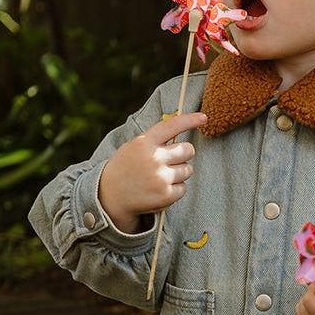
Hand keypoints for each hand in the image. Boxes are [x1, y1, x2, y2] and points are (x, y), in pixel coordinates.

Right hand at [98, 112, 206, 233]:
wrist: (110, 196)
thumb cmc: (126, 168)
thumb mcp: (134, 147)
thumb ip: (154, 139)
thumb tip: (180, 128)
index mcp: (144, 142)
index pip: (172, 125)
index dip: (190, 120)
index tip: (203, 118)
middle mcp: (154, 158)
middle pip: (188, 149)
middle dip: (183, 154)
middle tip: (171, 160)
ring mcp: (161, 177)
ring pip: (188, 169)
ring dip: (179, 173)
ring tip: (161, 177)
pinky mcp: (166, 195)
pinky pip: (184, 187)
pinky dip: (175, 189)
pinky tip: (160, 189)